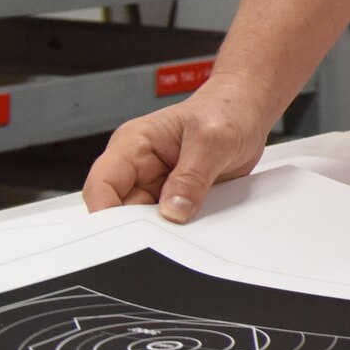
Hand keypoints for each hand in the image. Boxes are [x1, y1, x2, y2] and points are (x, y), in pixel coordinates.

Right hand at [80, 75, 278, 222]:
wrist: (247, 109)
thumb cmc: (226, 108)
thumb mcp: (213, 139)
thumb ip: (192, 177)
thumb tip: (173, 212)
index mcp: (133, 144)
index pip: (102, 185)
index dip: (105, 213)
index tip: (125, 237)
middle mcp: (138, 166)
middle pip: (119, 211)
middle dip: (138, 229)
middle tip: (165, 240)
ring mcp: (156, 184)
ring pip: (144, 222)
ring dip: (164, 232)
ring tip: (187, 230)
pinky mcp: (175, 197)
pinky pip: (170, 222)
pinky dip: (181, 230)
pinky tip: (197, 227)